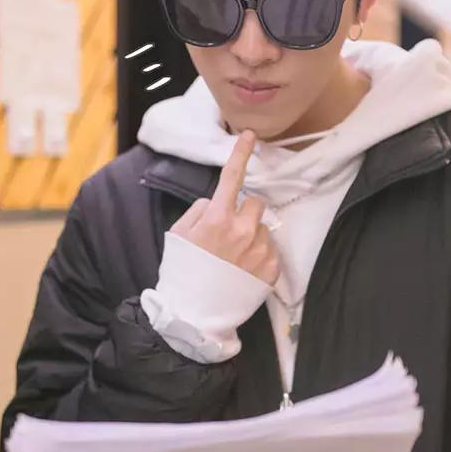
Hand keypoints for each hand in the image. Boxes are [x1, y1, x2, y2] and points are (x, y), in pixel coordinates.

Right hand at [177, 132, 278, 284]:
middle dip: (246, 212)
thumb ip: (199, 210)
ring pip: (264, 228)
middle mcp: (242, 230)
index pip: (232, 176)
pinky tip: (244, 270)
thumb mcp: (178, 235)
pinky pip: (272, 250)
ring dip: (254, 235)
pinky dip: (261, 255)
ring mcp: (259, 250)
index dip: (241, 153)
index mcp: (217, 218)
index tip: (250, 135)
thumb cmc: (181, 273)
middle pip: (256, 203)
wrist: (193, 317)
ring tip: (236, 259)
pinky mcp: (271, 270)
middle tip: (232, 231)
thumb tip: (216, 201)